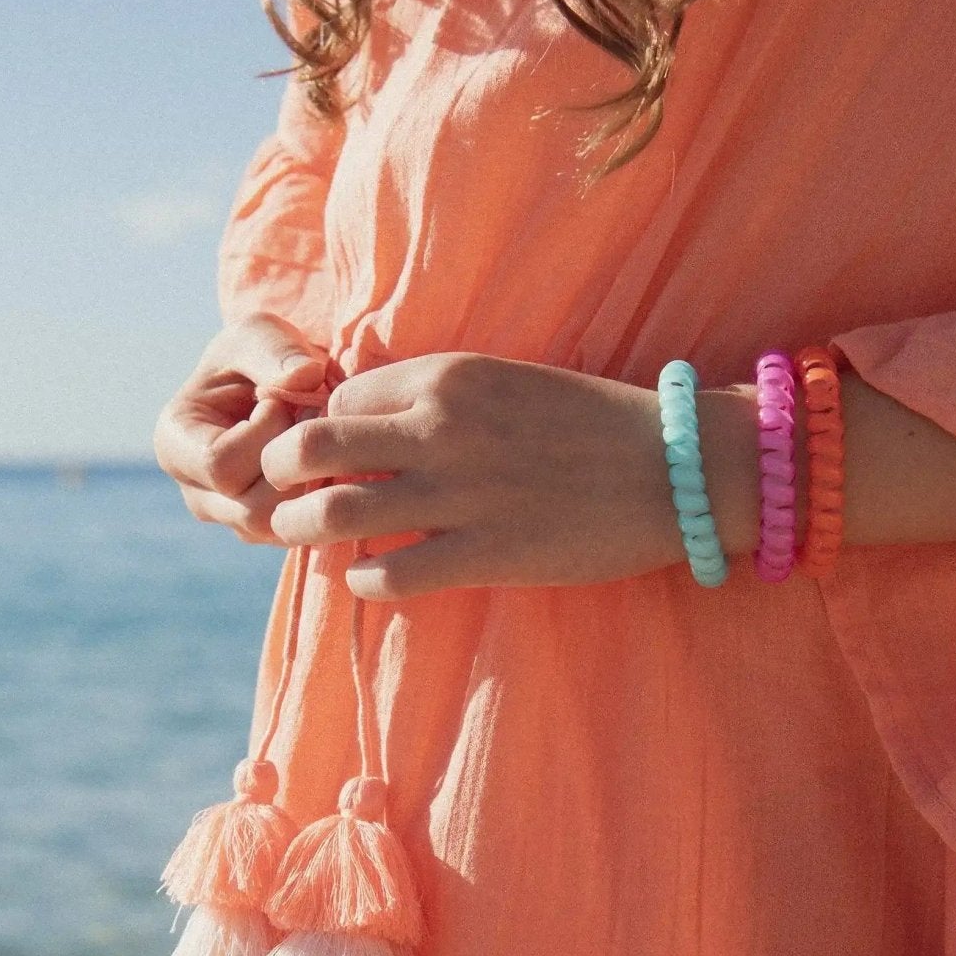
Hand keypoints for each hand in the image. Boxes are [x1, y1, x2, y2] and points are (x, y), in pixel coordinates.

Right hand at [152, 313, 332, 542]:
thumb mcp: (260, 333)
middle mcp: (197, 493)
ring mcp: (231, 520)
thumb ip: (275, 350)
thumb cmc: (260, 355)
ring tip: (320, 441)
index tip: (281, 400)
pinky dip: (322, 500)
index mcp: (176, 444)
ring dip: (313, 484)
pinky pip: (301, 533)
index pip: (220, 465)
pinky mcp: (267, 532)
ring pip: (278, 529)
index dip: (265, 433)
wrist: (280, 385)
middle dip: (295, 464)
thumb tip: (303, 377)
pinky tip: (328, 463)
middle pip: (251, 509)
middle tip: (314, 421)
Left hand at [258, 351, 703, 597]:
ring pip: (331, 513)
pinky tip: (372, 575)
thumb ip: (436, 399)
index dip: (322, 431)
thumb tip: (368, 426)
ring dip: (305, 532)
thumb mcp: (504, 381)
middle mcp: (439, 427)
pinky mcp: (485, 552)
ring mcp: (459, 492)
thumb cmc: (591, 423)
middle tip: (289, 498)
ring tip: (314, 540)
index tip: (330, 460)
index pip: (335, 399)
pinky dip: (363, 578)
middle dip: (281, 477)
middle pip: (306, 447)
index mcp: (444, 376)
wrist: (674, 467)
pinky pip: (387, 573)